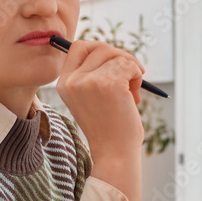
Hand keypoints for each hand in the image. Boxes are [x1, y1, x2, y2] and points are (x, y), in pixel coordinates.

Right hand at [56, 40, 144, 200]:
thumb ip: (93, 74)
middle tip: (131, 75)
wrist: (115, 153)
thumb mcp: (90, 98)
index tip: (113, 64)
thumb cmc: (108, 128)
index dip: (99, 50)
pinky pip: (129, 65)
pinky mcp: (108, 83)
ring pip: (116, 55)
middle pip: (99, 47)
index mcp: (64, 84)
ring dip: (131, 68)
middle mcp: (72, 81)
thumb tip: (111, 50)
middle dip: (119, 57)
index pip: (78, 47)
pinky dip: (138, 76)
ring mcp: (89, 81)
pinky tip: (135, 96)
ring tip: (132, 92)